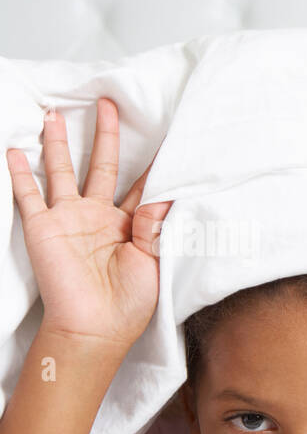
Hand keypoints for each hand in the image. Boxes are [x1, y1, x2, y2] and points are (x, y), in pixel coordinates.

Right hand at [5, 98, 171, 350]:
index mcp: (129, 226)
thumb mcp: (152, 262)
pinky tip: (14, 149)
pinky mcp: (42, 227)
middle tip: (108, 104)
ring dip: (58, 142)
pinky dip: (20, 172)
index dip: (151, 165)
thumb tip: (164, 196)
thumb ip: (154, 227)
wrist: (95, 329)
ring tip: (55, 114)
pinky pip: (28, 194)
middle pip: (102, 165)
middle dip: (105, 135)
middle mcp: (98, 217)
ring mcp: (68, 219)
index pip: (141, 187)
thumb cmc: (129, 304)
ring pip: (62, 170)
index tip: (163, 138)